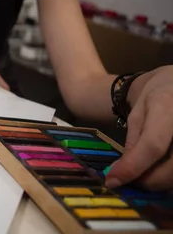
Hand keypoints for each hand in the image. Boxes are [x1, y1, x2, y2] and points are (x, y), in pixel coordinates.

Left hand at [106, 66, 172, 190]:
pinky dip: (170, 176)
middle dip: (146, 180)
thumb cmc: (159, 96)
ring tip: (144, 174)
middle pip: (171, 168)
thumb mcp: (138, 113)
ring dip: (161, 182)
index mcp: (167, 105)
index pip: (152, 145)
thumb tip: (120, 173)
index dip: (132, 167)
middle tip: (129, 180)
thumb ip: (133, 141)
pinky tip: (160, 170)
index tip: (112, 180)